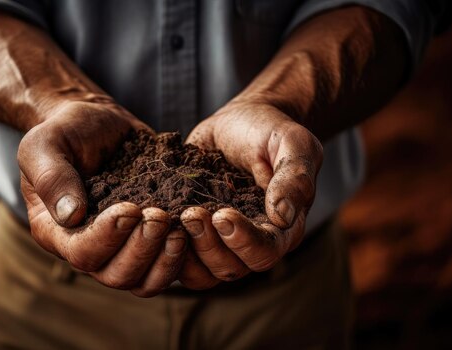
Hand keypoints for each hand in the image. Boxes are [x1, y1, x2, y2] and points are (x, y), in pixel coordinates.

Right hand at [18, 100, 186, 296]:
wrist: (97, 122)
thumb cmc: (65, 131)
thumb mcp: (45, 144)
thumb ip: (50, 176)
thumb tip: (69, 214)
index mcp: (56, 231)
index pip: (82, 253)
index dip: (108, 238)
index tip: (129, 208)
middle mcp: (89, 247)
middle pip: (117, 276)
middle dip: (142, 250)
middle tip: (159, 216)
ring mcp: (122, 247)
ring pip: (145, 281)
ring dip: (165, 260)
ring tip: (180, 228)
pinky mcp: (150, 239)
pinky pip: (167, 265)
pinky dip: (183, 254)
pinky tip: (193, 225)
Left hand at [178, 100, 322, 288]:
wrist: (239, 121)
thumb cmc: (269, 132)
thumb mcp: (291, 142)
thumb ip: (294, 176)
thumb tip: (282, 216)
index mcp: (282, 228)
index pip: (265, 252)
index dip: (243, 241)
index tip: (222, 214)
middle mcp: (250, 243)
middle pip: (229, 269)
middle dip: (208, 245)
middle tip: (192, 212)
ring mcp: (219, 242)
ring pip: (201, 273)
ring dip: (185, 251)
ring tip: (176, 215)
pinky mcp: (192, 235)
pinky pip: (176, 258)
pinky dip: (164, 245)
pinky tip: (158, 217)